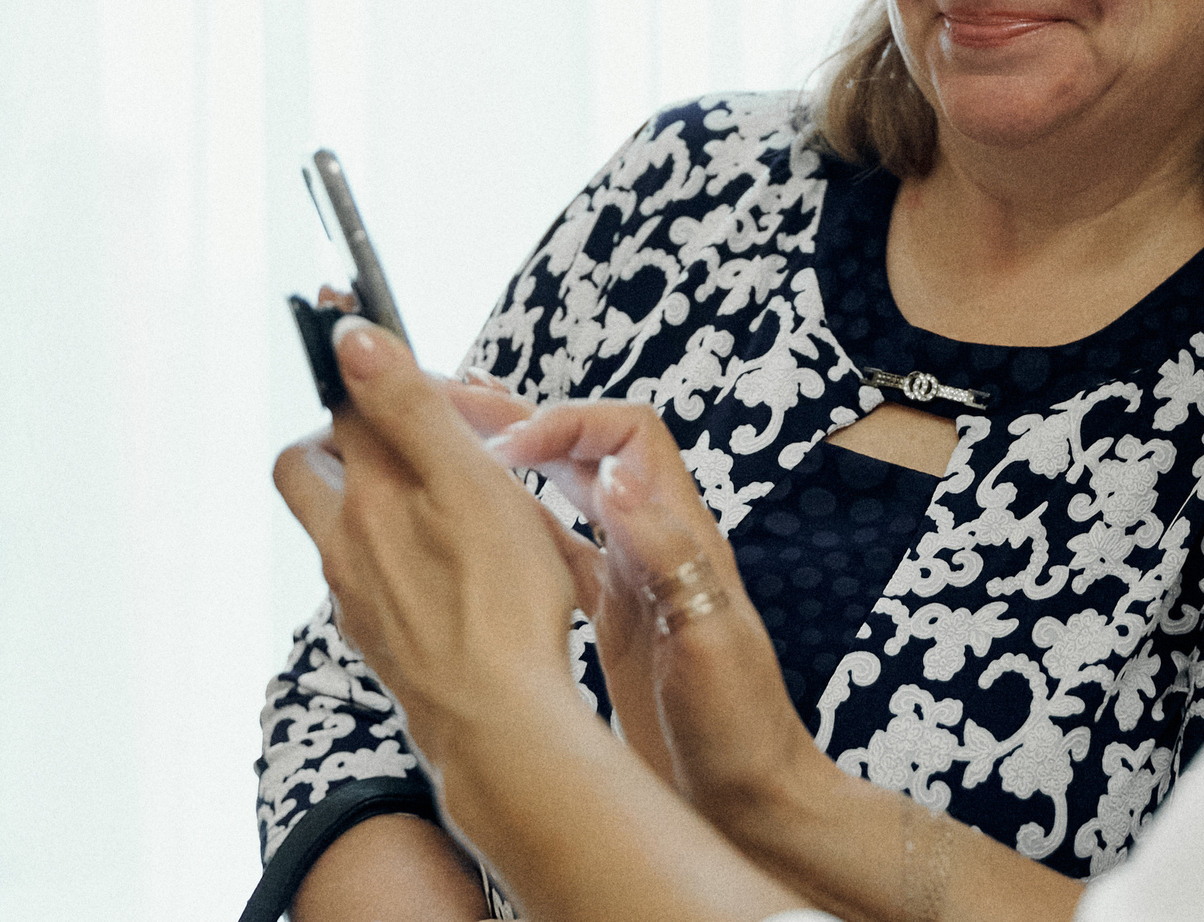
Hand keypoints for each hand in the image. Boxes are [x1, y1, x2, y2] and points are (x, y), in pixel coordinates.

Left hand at [273, 318, 588, 753]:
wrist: (498, 721)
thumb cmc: (500, 598)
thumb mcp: (468, 482)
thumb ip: (408, 407)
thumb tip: (348, 335)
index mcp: (370, 492)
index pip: (341, 400)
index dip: (357, 356)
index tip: (348, 314)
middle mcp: (345, 542)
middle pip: (307, 464)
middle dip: (339, 433)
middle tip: (396, 428)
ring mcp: (356, 594)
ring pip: (340, 523)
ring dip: (373, 495)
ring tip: (441, 497)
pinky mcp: (379, 636)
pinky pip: (367, 574)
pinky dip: (395, 552)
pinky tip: (450, 566)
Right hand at [484, 401, 820, 823]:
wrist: (750, 795)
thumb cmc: (741, 725)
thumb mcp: (709, 642)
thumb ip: (670, 560)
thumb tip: (621, 481)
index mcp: (684, 535)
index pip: (629, 434)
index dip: (569, 421)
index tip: (510, 446)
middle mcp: (658, 542)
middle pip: (591, 451)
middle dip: (528, 422)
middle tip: (455, 407)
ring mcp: (634, 577)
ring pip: (568, 496)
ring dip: (518, 466)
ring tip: (454, 446)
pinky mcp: (615, 616)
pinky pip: (561, 553)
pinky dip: (520, 531)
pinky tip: (476, 531)